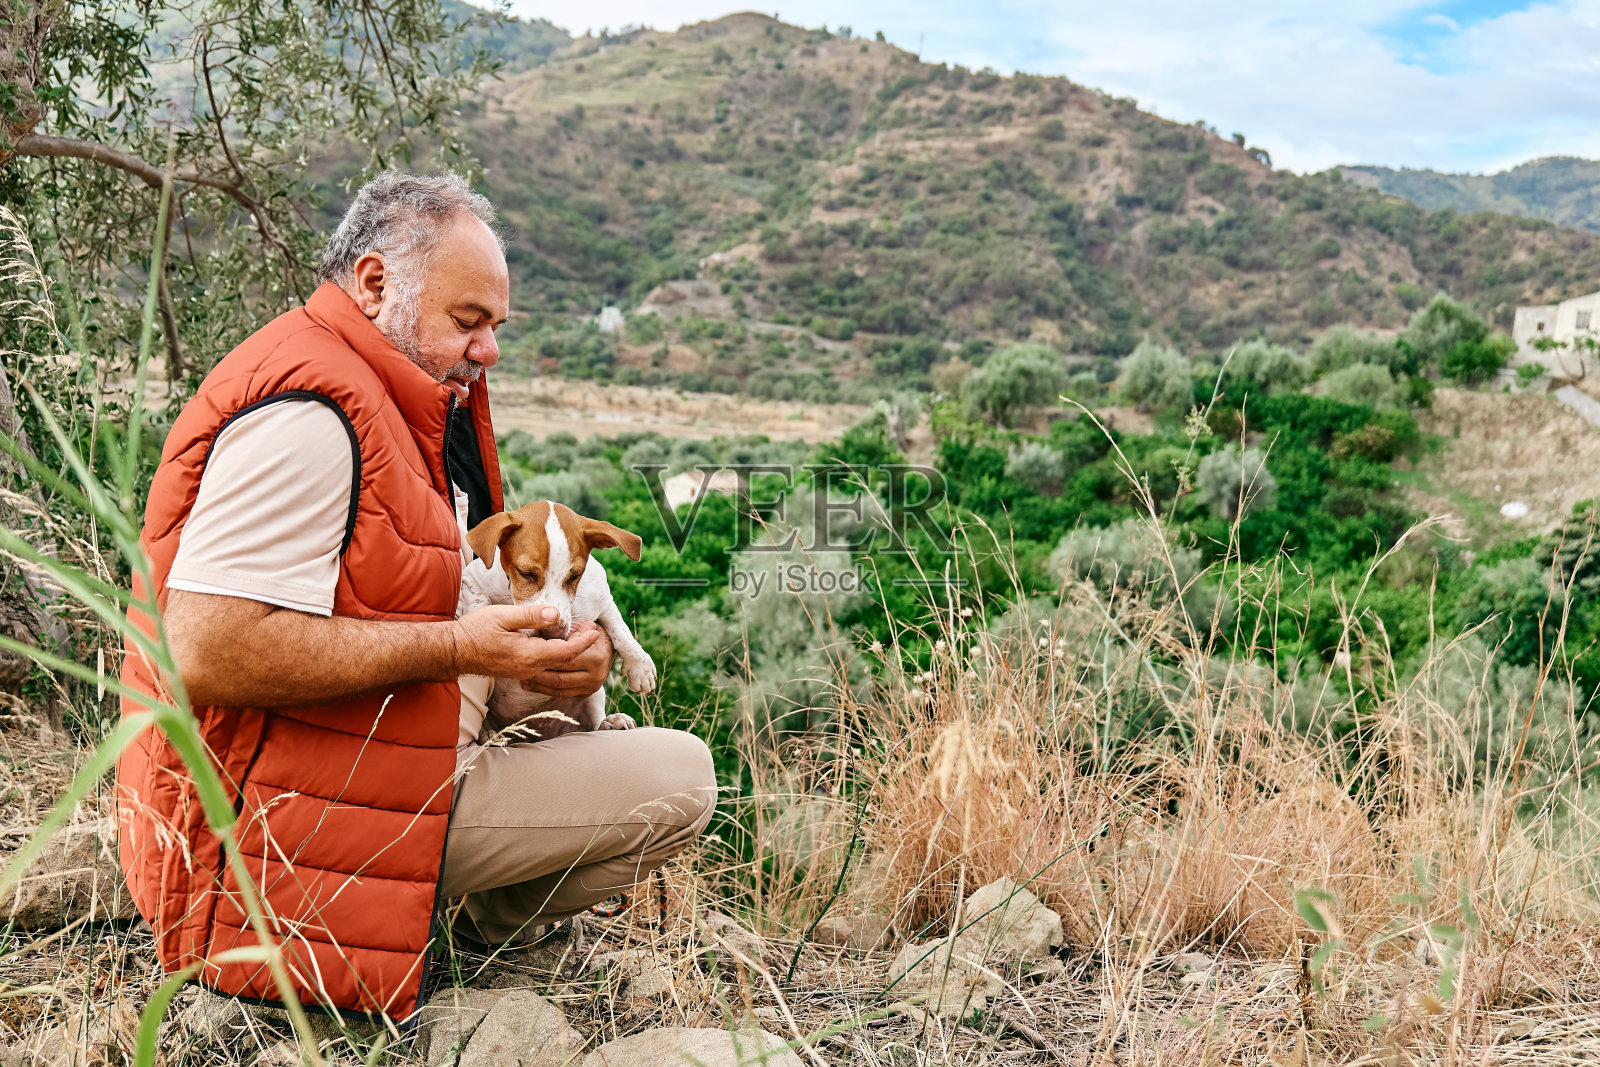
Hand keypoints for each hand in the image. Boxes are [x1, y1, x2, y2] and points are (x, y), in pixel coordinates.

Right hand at [452, 604, 600, 679]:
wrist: (453, 651)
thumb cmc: (476, 631)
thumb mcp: (504, 616)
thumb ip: (531, 616)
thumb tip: (555, 614)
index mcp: (529, 655)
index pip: (566, 651)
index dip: (583, 642)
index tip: (595, 631)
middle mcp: (529, 668)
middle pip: (564, 660)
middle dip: (580, 646)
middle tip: (592, 631)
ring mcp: (523, 672)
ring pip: (554, 665)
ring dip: (569, 652)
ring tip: (579, 636)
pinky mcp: (518, 671)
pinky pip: (543, 667)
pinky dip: (555, 656)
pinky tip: (556, 643)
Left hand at [521, 619, 612, 697]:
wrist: (607, 647)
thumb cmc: (589, 633)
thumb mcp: (582, 626)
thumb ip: (568, 629)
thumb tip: (548, 620)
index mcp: (595, 657)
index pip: (565, 659)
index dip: (544, 657)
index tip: (527, 652)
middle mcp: (595, 674)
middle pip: (560, 676)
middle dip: (538, 673)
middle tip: (520, 668)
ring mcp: (591, 686)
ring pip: (559, 688)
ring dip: (538, 684)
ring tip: (521, 678)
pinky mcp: (586, 693)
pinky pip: (561, 694)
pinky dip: (544, 690)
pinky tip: (530, 685)